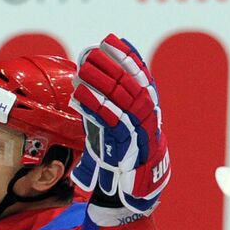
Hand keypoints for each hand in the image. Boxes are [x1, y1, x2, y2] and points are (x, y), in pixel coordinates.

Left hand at [70, 35, 169, 216]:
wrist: (138, 189)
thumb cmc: (125, 155)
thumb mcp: (120, 125)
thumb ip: (109, 105)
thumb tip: (87, 78)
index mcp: (149, 109)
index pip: (141, 76)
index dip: (128, 56)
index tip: (112, 40)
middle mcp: (148, 117)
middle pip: (130, 83)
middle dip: (111, 64)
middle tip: (92, 50)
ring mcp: (139, 131)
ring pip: (121, 100)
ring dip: (101, 81)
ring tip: (84, 66)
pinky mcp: (126, 146)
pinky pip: (109, 121)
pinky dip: (94, 105)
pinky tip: (80, 93)